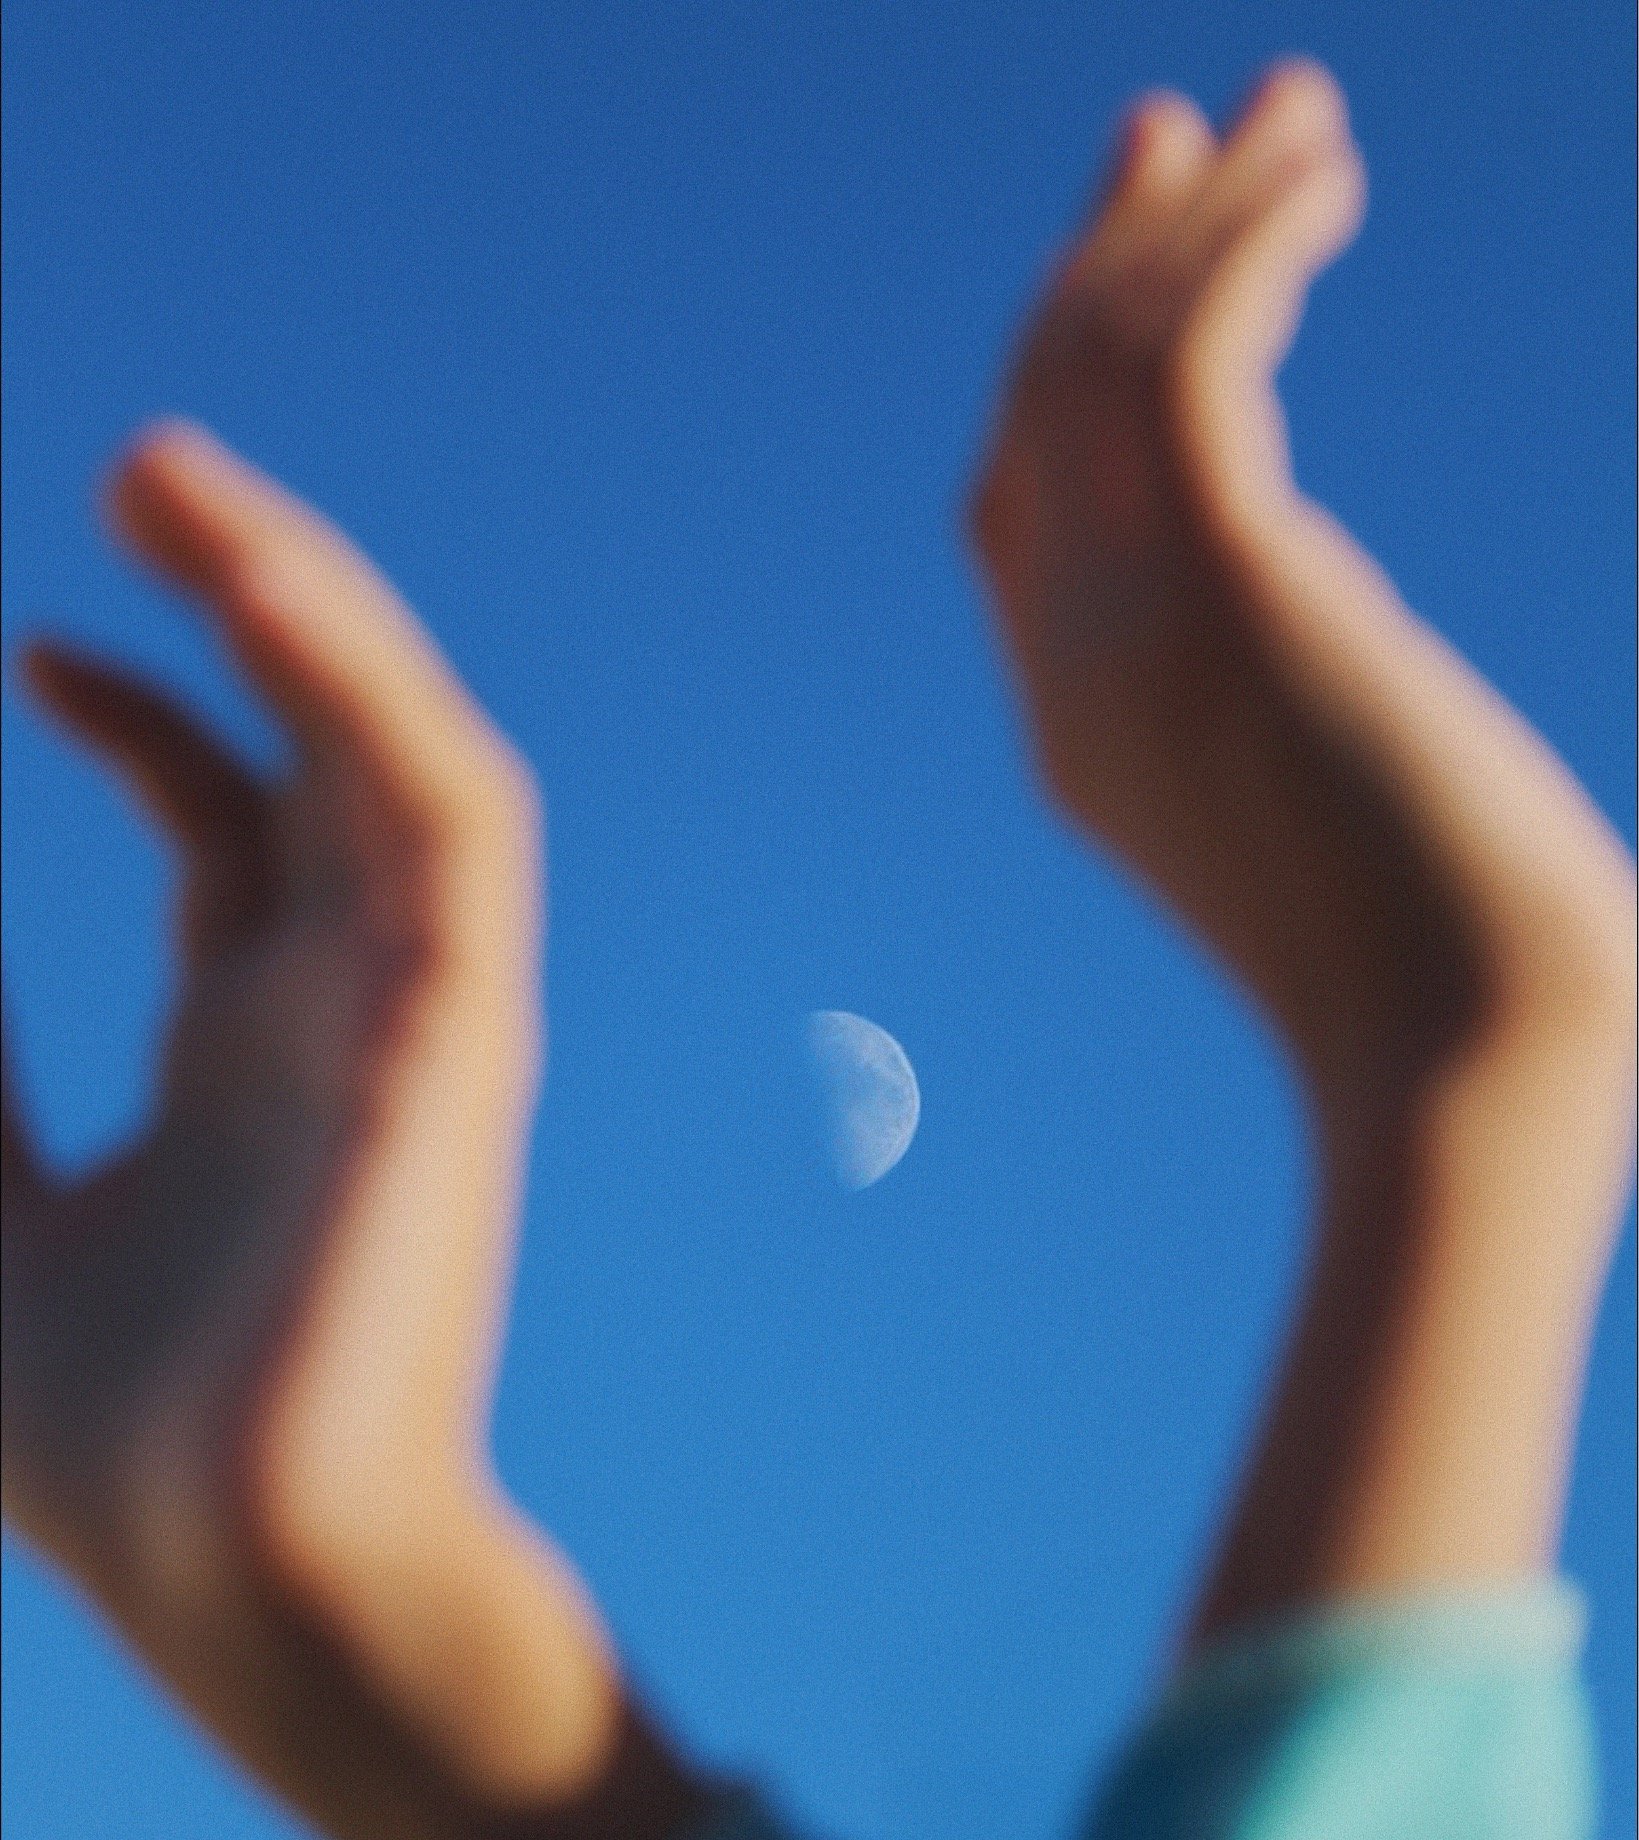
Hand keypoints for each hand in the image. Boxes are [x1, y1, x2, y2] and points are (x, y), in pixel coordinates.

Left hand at [2, 422, 711, 1839]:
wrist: (240, 1576)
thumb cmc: (107, 1439)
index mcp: (248, 1047)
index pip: (227, 823)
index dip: (134, 711)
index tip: (24, 650)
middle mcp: (344, 1004)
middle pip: (323, 750)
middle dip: (239, 604)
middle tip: (132, 473)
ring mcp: (417, 1006)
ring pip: (401, 749)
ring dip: (308, 603)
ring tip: (169, 476)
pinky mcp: (470, 1025)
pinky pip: (453, 816)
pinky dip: (367, 686)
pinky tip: (258, 584)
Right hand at [966, 59, 1634, 1096]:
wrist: (1465, 1069)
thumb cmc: (1449, 975)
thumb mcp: (1329, 817)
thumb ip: (1283, 697)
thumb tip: (1323, 586)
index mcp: (1079, 734)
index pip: (1014, 508)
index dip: (1055, 368)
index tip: (1142, 251)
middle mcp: (1073, 669)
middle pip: (1038, 408)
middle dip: (1106, 251)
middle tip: (1186, 124)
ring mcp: (1129, 630)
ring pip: (1102, 360)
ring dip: (1195, 217)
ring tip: (1299, 119)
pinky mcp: (1229, 584)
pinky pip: (1195, 355)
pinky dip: (1250, 244)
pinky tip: (1326, 179)